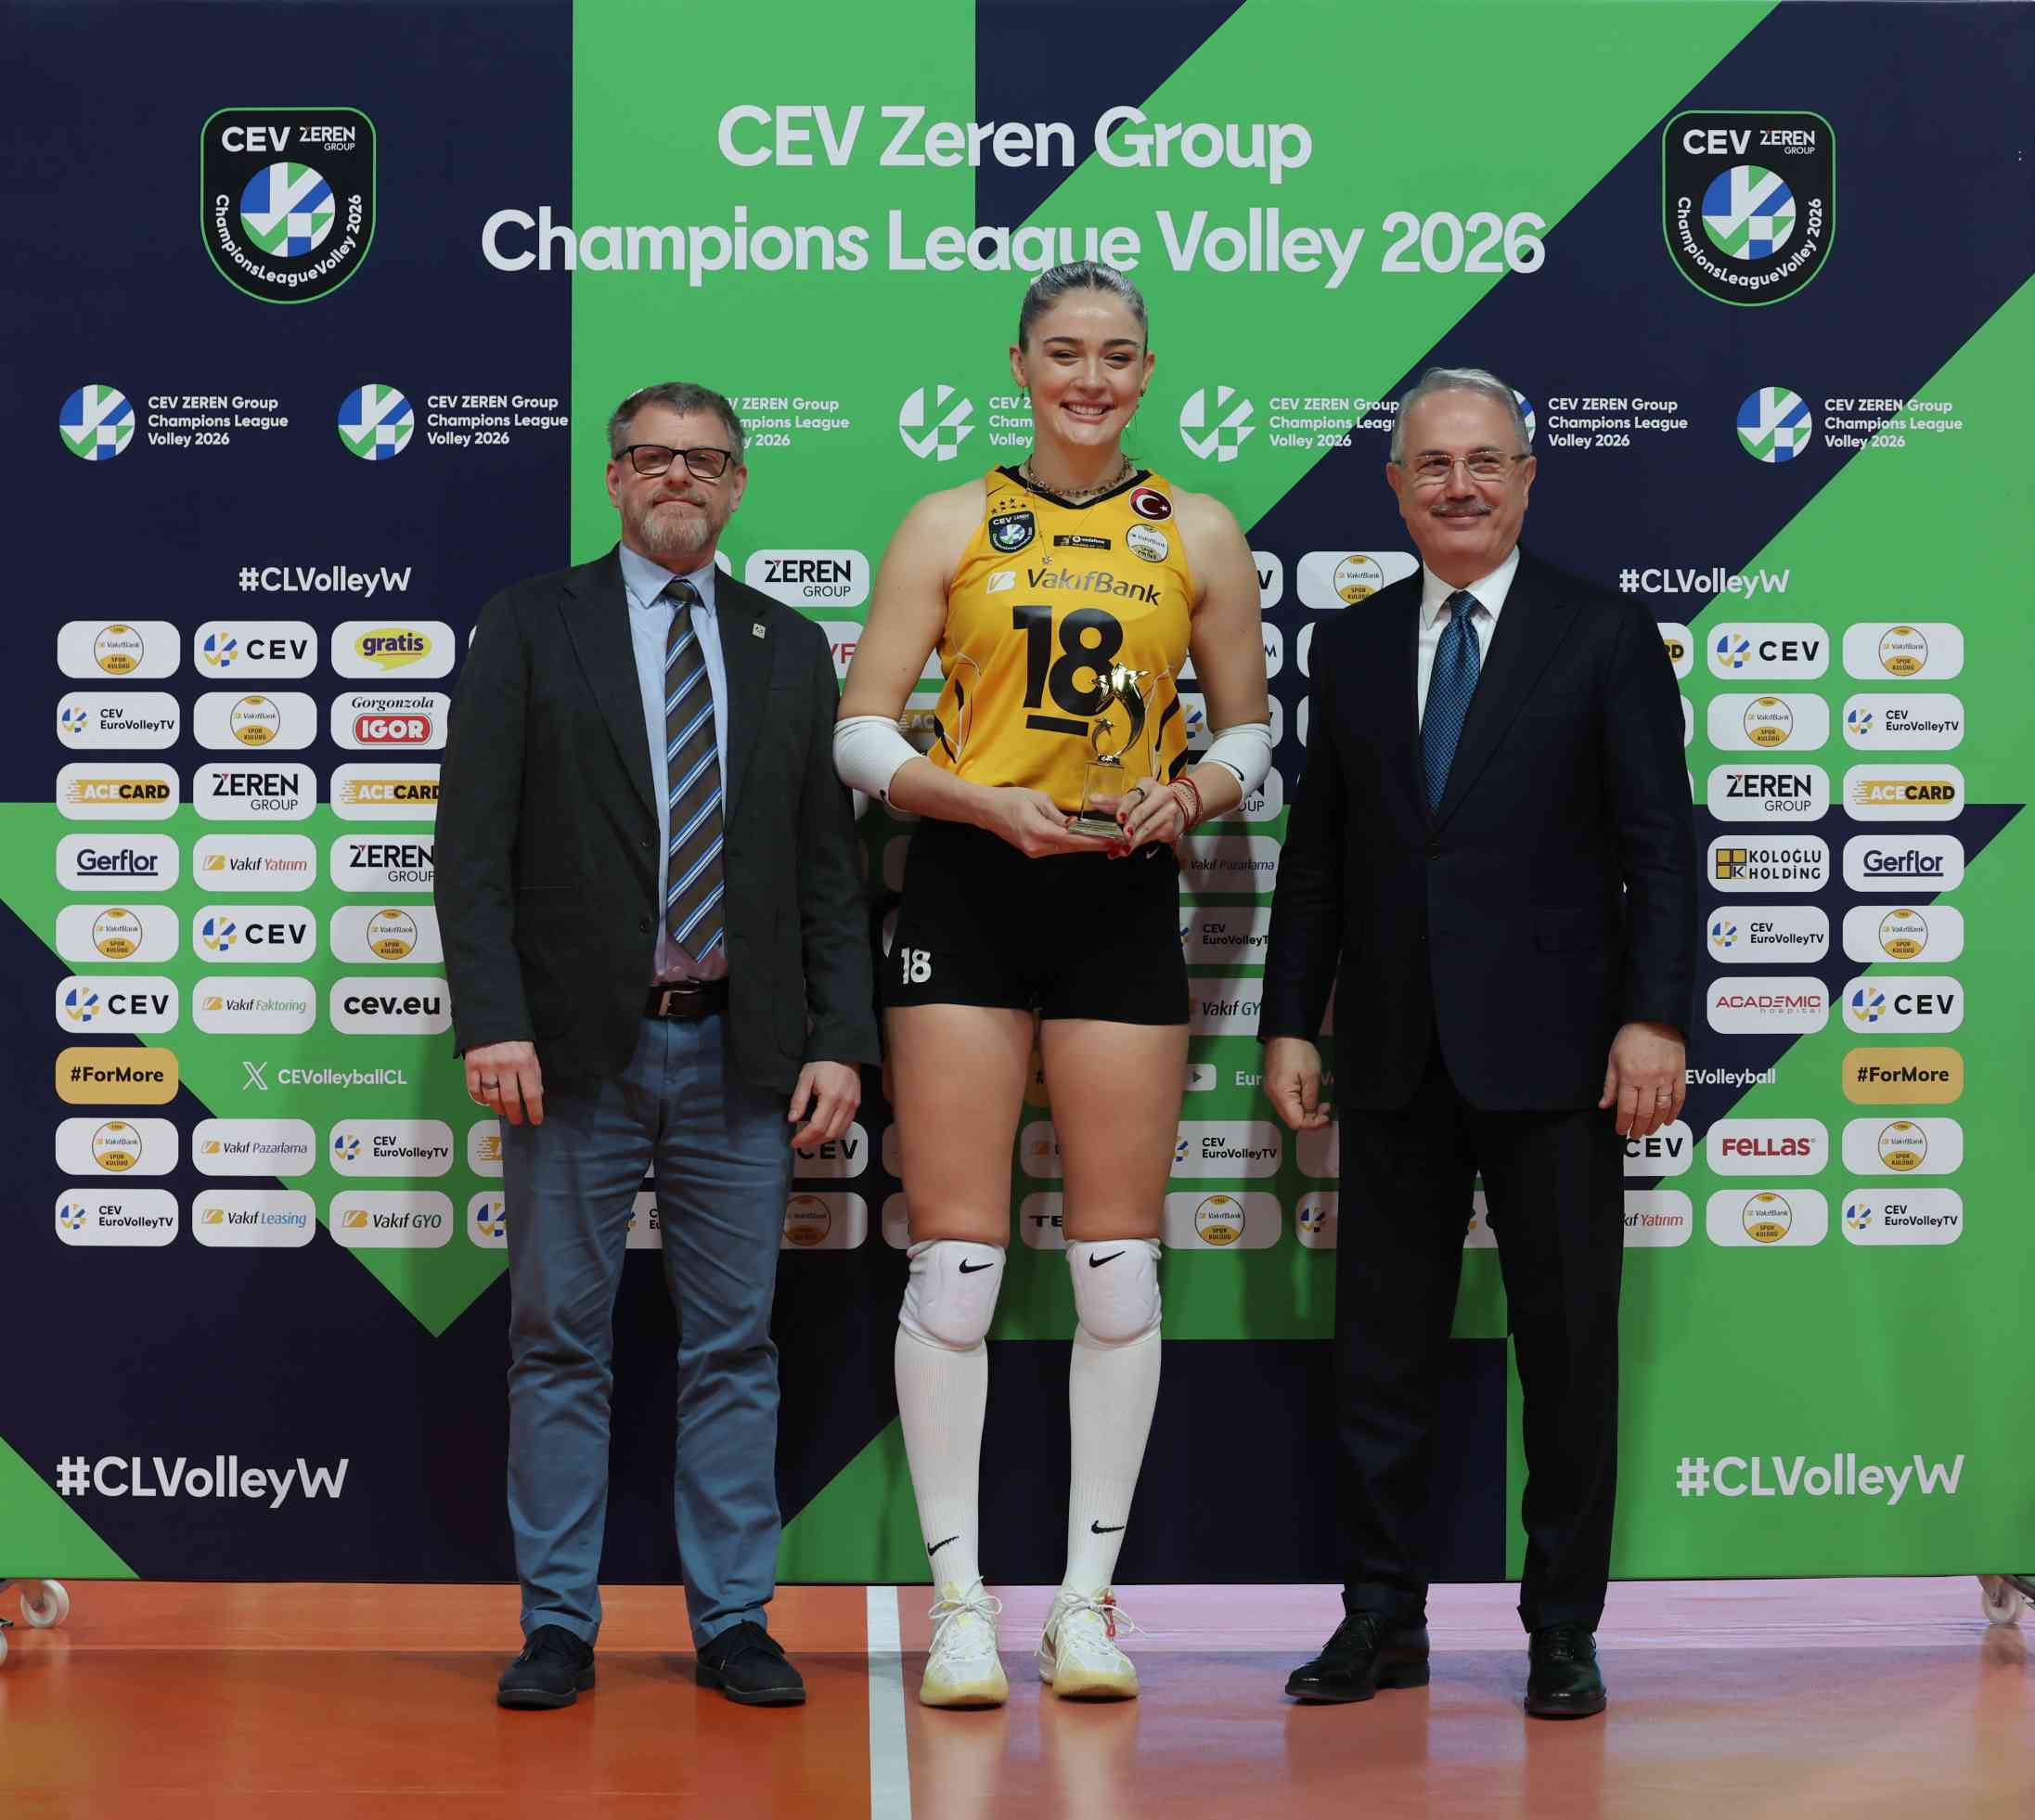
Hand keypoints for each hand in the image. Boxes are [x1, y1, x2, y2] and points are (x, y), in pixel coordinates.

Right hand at [466, 1039, 543, 1126]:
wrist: (492, 1019)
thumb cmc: (514, 1038)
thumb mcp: (531, 1054)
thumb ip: (534, 1075)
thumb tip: (537, 1096)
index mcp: (524, 1062)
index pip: (531, 1094)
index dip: (534, 1110)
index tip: (536, 1119)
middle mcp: (506, 1065)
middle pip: (511, 1099)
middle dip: (515, 1114)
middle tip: (517, 1120)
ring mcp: (487, 1066)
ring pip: (492, 1097)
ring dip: (499, 1108)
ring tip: (503, 1111)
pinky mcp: (472, 1065)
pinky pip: (474, 1090)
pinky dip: (480, 1099)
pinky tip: (486, 1101)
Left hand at [788, 1060, 860, 1150]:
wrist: (844, 1053)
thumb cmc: (823, 1063)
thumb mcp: (805, 1078)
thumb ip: (799, 1100)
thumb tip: (792, 1119)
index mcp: (831, 1097)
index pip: (817, 1126)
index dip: (805, 1137)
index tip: (794, 1141)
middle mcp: (845, 1104)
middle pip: (829, 1133)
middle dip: (813, 1142)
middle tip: (800, 1142)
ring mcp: (853, 1106)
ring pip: (839, 1133)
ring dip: (824, 1140)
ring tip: (810, 1139)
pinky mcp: (856, 1105)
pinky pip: (846, 1126)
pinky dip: (834, 1133)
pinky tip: (824, 1131)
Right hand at [973, 784, 1121, 857]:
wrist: (987, 810)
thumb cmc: (1010, 800)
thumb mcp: (1039, 800)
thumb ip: (1059, 816)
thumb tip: (1075, 826)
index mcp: (1038, 831)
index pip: (1073, 839)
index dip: (1095, 841)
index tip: (1111, 840)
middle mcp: (1036, 846)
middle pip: (1072, 848)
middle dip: (1094, 844)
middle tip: (1115, 840)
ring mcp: (1034, 851)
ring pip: (1065, 849)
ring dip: (1084, 845)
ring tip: (1104, 839)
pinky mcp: (1033, 850)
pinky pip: (1057, 848)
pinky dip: (1071, 844)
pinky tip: (1083, 839)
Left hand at [1110, 779, 1195, 854]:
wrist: (1178, 808)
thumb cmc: (1150, 802)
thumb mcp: (1134, 798)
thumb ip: (1113, 802)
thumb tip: (1093, 799)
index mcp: (1148, 785)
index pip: (1134, 796)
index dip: (1125, 808)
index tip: (1118, 818)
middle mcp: (1161, 795)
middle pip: (1141, 812)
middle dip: (1130, 826)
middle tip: (1121, 836)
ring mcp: (1168, 811)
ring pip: (1146, 828)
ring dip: (1132, 841)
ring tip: (1120, 849)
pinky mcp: (1170, 827)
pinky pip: (1150, 838)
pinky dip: (1137, 845)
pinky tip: (1127, 850)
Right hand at [1265, 1037, 1330, 1131]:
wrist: (1286, 1033)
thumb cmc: (1297, 1050)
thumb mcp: (1312, 1076)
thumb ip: (1311, 1099)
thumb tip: (1312, 1114)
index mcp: (1281, 1095)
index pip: (1296, 1122)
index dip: (1313, 1124)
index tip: (1326, 1117)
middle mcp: (1273, 1096)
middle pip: (1291, 1120)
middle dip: (1310, 1119)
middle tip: (1326, 1110)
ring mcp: (1272, 1090)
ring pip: (1289, 1112)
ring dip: (1305, 1112)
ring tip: (1321, 1103)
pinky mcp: (1274, 1085)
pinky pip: (1286, 1102)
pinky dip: (1299, 1104)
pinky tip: (1309, 1097)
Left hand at [1599, 1021, 1685, 1137]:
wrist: (1655, 1019)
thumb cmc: (1631, 1037)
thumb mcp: (1613, 1059)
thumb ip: (1610, 1084)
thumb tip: (1604, 1105)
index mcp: (1629, 1076)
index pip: (1626, 1108)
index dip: (1623, 1123)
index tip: (1621, 1131)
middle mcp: (1647, 1080)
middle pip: (1644, 1112)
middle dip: (1639, 1128)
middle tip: (1635, 1135)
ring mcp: (1665, 1078)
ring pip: (1662, 1109)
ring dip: (1656, 1124)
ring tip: (1650, 1131)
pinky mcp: (1679, 1074)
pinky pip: (1678, 1098)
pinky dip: (1674, 1112)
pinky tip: (1669, 1120)